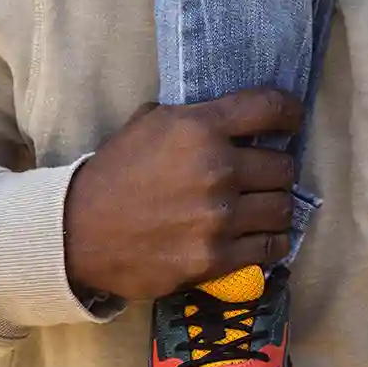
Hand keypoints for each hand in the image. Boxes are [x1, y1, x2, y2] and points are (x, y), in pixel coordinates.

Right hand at [61, 88, 302, 301]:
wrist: (76, 232)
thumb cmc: (113, 173)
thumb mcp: (148, 123)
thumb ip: (193, 115)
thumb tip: (230, 115)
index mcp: (200, 128)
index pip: (270, 109)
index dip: (289, 112)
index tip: (291, 120)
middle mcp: (217, 170)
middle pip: (283, 166)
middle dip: (277, 169)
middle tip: (265, 175)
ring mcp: (219, 217)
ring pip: (282, 207)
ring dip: (276, 206)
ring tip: (264, 206)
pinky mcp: (215, 258)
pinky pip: (269, 247)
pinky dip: (270, 241)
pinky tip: (262, 236)